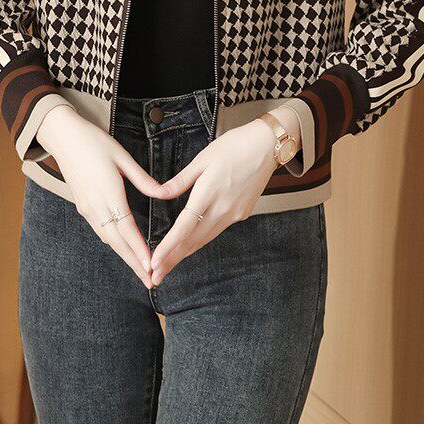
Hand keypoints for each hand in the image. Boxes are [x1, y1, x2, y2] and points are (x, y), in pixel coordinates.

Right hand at [36, 105, 166, 288]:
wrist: (63, 137)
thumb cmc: (94, 142)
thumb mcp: (122, 156)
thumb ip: (143, 179)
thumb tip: (163, 193)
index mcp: (108, 193)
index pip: (127, 229)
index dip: (140, 250)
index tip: (152, 267)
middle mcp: (96, 206)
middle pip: (117, 242)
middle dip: (134, 263)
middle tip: (151, 281)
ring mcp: (87, 208)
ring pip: (108, 239)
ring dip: (125, 255)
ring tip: (141, 270)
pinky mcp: (83, 206)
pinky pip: (101, 230)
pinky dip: (115, 243)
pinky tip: (124, 248)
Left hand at [149, 117, 281, 285]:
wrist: (268, 146)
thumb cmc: (235, 146)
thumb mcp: (203, 158)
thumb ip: (181, 180)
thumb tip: (160, 194)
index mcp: (209, 193)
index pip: (184, 227)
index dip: (168, 247)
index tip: (154, 263)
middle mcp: (223, 209)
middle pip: (193, 241)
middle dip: (173, 260)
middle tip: (155, 277)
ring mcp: (235, 213)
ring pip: (205, 239)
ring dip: (186, 253)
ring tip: (168, 265)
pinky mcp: (242, 213)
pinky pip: (217, 230)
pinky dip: (201, 239)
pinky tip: (191, 243)